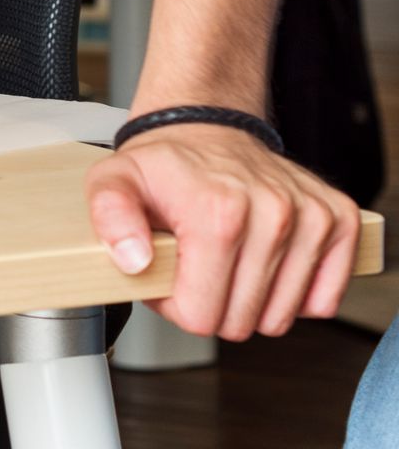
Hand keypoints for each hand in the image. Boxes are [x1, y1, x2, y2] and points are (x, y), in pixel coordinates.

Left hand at [87, 123, 360, 337]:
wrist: (207, 126)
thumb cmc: (166, 165)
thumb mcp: (114, 181)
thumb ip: (110, 217)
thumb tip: (134, 260)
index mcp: (218, 211)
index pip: (202, 316)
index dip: (176, 302)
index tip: (170, 268)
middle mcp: (274, 212)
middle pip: (244, 322)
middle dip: (212, 302)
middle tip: (196, 261)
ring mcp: (311, 216)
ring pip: (283, 318)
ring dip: (252, 299)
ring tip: (227, 257)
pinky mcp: (339, 219)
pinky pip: (323, 301)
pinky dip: (293, 294)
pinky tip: (266, 260)